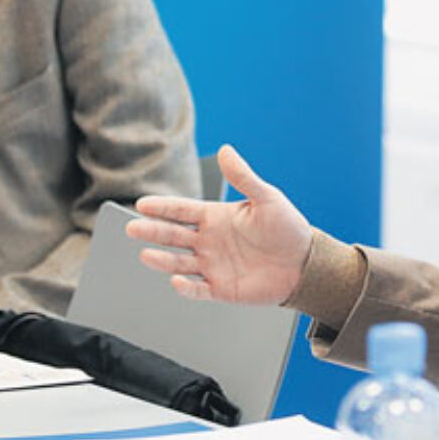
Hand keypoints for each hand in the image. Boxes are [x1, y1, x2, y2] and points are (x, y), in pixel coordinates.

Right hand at [128, 144, 310, 306]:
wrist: (305, 264)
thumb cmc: (287, 228)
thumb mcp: (267, 197)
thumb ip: (244, 177)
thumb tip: (226, 150)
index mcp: (215, 217)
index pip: (182, 210)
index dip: (162, 207)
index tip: (142, 204)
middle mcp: (209, 241)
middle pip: (173, 235)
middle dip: (152, 231)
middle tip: (133, 227)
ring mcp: (213, 265)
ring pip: (179, 262)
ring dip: (162, 259)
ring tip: (146, 255)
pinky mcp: (221, 288)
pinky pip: (198, 289)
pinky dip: (186, 288)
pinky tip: (176, 281)